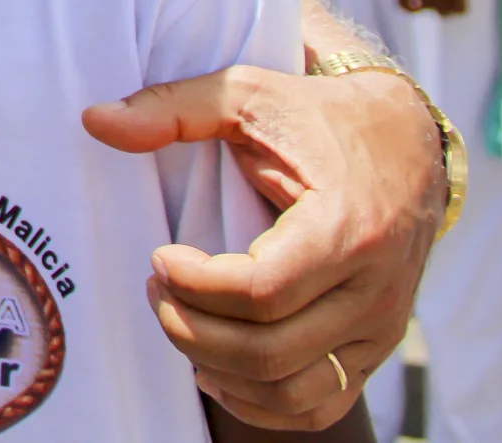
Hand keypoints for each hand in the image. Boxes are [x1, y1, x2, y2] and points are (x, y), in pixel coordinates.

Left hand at [84, 65, 438, 429]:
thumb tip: (95, 121)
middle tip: (156, 285)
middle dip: (190, 327)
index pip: (261, 292)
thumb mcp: (248, 94)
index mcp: (348, 229)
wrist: (406, 146)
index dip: (194, 284)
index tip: (160, 255)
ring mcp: (380, 330)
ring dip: (217, 366)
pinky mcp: (374, 350)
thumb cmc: (318, 118)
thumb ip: (172, 107)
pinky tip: (212, 366)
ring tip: (178, 317)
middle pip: (268, 351)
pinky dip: (258, 403)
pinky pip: (317, 406)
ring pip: (291, 391)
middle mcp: (374, 292)